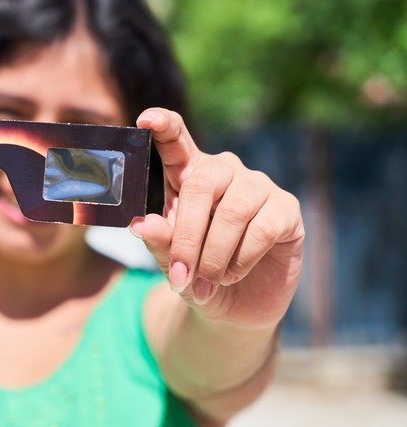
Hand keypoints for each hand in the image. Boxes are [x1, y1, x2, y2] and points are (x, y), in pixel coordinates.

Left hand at [130, 108, 303, 329]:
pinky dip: (241, 259)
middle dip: (186, 236)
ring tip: (205, 284)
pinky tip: (232, 276)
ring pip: (232, 212)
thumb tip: (140, 225)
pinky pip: (262, 229)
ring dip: (214, 256)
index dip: (164, 126)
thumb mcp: (171, 262)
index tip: (146, 119)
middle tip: (179, 275)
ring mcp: (258, 186)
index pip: (176, 141)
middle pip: (201, 184)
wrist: (234, 307)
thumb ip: (159, 241)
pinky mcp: (286, 209)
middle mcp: (225, 172)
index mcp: (189, 175)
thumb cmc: (195, 274)